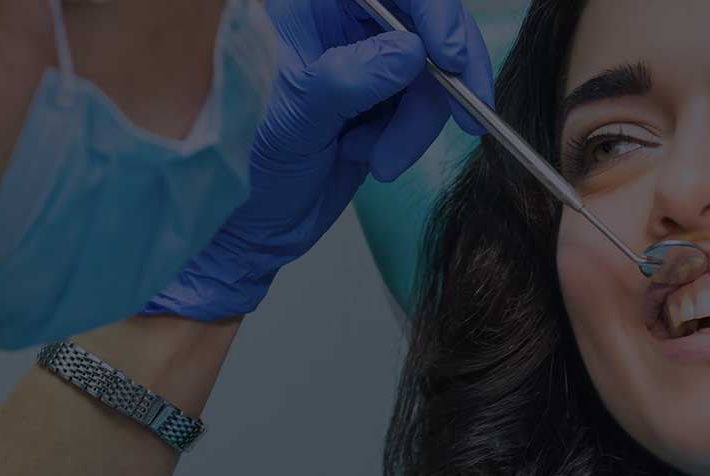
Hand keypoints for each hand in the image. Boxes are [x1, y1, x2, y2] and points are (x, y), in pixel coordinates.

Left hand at [142, 0, 492, 320]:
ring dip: (416, 122)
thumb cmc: (245, 163)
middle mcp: (341, 25)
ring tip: (379, 159)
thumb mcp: (294, 120)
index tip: (451, 57)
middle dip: (443, 77)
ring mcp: (364, 62)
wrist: (252, 221)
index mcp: (311, 8)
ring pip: (430, 72)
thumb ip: (348, 79)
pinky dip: (407, 136)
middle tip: (465, 115)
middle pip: (424, 24)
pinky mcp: (381, 99)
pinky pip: (422, 106)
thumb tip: (411, 52)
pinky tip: (366, 156)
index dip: (433, 12)